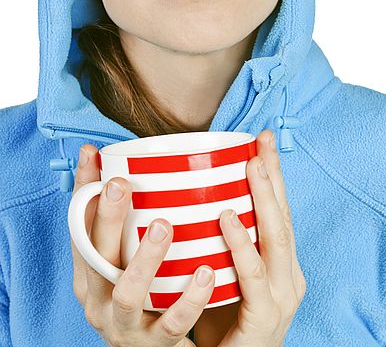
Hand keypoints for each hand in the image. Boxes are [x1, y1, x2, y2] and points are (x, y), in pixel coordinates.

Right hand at [70, 143, 215, 346]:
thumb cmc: (140, 293)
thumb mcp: (120, 259)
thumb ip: (119, 217)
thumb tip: (104, 156)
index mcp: (90, 273)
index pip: (79, 227)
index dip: (85, 192)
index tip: (95, 157)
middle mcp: (99, 299)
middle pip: (97, 256)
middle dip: (107, 218)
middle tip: (123, 185)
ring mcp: (125, 325)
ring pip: (128, 293)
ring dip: (144, 257)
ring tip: (165, 225)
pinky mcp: (155, 344)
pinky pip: (172, 323)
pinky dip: (189, 299)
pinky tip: (206, 272)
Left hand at [195, 130, 306, 346]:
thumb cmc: (221, 321)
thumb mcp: (223, 274)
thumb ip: (215, 240)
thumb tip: (186, 197)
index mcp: (279, 262)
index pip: (277, 209)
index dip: (271, 173)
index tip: (260, 139)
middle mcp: (287, 274)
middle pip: (282, 215)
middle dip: (272, 176)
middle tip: (260, 143)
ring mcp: (281, 296)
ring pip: (276, 238)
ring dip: (263, 200)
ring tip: (250, 168)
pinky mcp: (265, 318)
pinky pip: (253, 277)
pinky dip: (242, 245)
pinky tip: (228, 220)